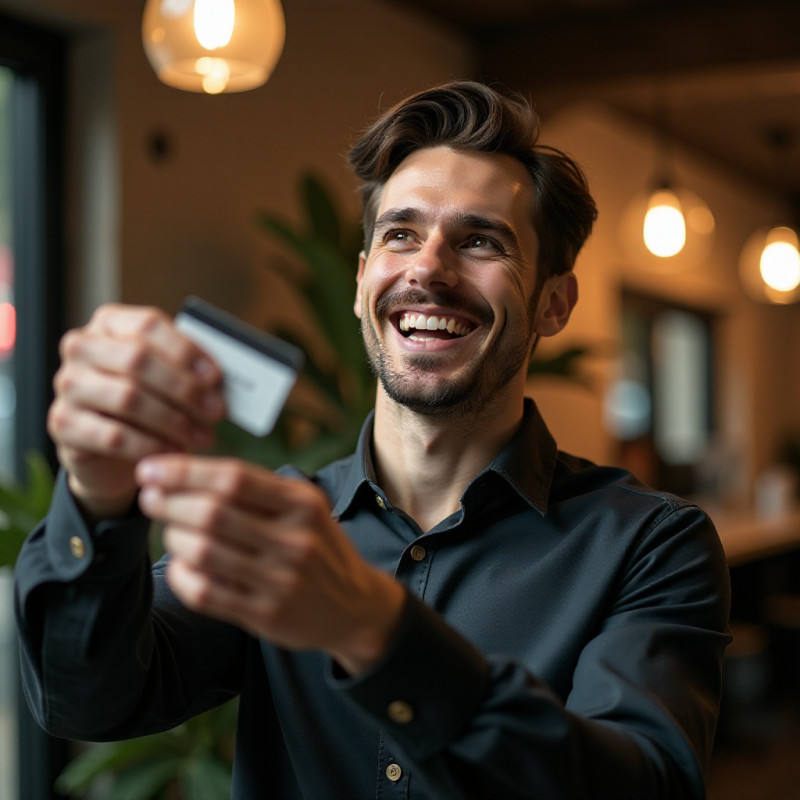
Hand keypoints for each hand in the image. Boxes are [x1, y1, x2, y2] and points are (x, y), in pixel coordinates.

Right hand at [47, 304, 225, 520]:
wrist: (104, 447)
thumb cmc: (145, 400)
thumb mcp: (163, 376)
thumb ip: (186, 368)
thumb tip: (222, 380)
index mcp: (110, 323)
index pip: (149, 325)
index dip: (186, 351)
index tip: (216, 377)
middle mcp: (81, 347)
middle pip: (138, 360)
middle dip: (185, 389)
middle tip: (216, 411)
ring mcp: (68, 385)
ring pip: (128, 398)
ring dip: (173, 420)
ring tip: (202, 436)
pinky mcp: (63, 424)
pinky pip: (114, 436)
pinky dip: (151, 445)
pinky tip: (175, 452)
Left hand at [136, 454, 405, 674]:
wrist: (354, 604)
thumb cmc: (316, 543)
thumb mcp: (304, 506)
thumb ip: (256, 489)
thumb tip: (185, 469)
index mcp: (303, 503)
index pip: (233, 478)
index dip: (184, 471)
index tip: (150, 468)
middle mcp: (295, 540)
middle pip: (212, 513)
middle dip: (169, 502)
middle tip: (148, 497)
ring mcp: (281, 581)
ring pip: (202, 552)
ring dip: (173, 537)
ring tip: (169, 529)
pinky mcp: (266, 616)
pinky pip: (204, 593)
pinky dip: (181, 575)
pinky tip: (180, 564)